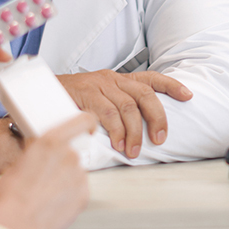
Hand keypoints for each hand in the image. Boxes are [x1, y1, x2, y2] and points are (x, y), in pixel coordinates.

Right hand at [0, 113, 96, 228]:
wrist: (14, 228)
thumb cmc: (9, 197)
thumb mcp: (16, 163)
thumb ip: (36, 152)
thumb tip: (39, 150)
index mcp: (51, 142)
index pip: (82, 121)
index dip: (87, 122)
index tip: (88, 126)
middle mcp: (69, 156)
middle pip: (73, 152)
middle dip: (62, 161)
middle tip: (46, 175)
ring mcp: (79, 177)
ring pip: (76, 172)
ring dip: (65, 178)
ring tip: (45, 193)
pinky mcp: (83, 197)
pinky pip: (79, 189)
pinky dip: (70, 194)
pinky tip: (53, 202)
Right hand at [56, 70, 191, 158]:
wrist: (40, 92)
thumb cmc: (72, 100)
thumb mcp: (99, 100)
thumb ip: (117, 110)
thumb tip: (140, 133)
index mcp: (118, 79)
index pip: (151, 78)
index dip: (171, 85)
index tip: (188, 95)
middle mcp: (112, 79)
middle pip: (145, 94)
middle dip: (157, 117)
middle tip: (160, 139)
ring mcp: (99, 85)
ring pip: (127, 107)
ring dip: (134, 132)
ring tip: (134, 150)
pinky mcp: (86, 94)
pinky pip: (107, 113)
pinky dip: (115, 130)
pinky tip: (116, 143)